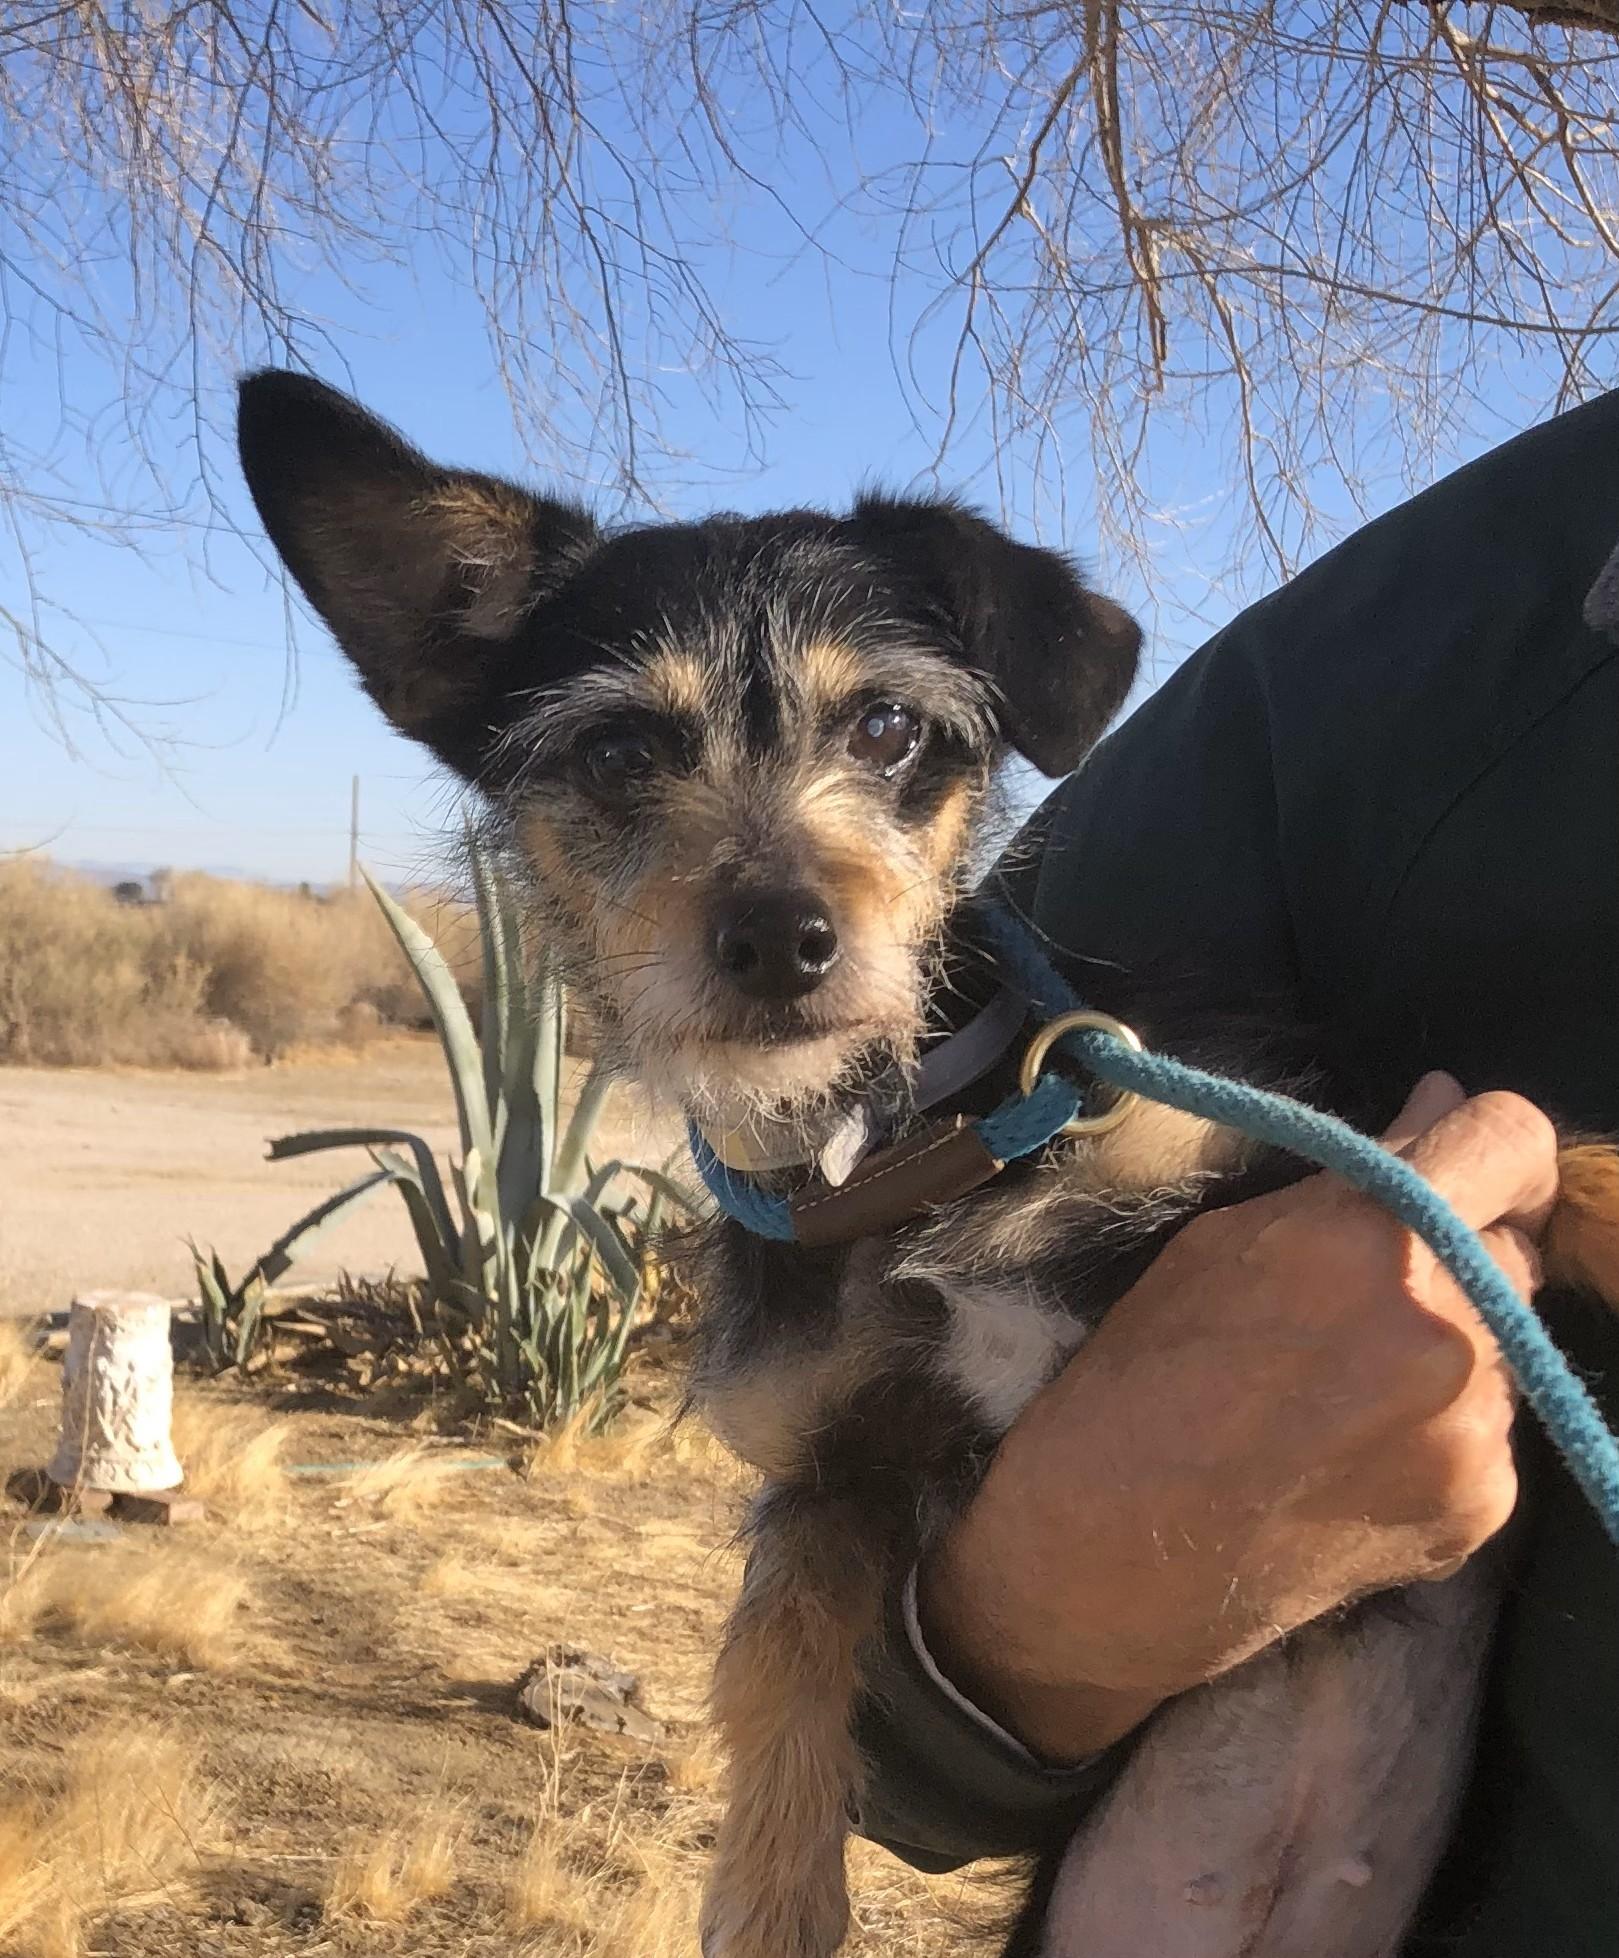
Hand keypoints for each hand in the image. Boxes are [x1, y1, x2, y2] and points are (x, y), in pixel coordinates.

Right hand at [917, 1073, 1556, 1762]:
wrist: (1109, 1557)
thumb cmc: (1140, 1379)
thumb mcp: (1223, 1244)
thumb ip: (1352, 1176)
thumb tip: (1442, 1100)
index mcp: (1377, 1238)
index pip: (1513, 1142)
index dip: (1492, 1142)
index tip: (1467, 1165)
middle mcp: (1452, 1330)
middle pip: (1513, 1250)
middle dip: (1455, 1255)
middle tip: (1361, 1297)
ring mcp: (1476, 1428)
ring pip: (1506, 1344)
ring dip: (1450, 1346)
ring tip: (1339, 1390)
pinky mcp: (1483, 1506)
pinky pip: (1490, 1431)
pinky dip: (1438, 1428)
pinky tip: (1350, 1452)